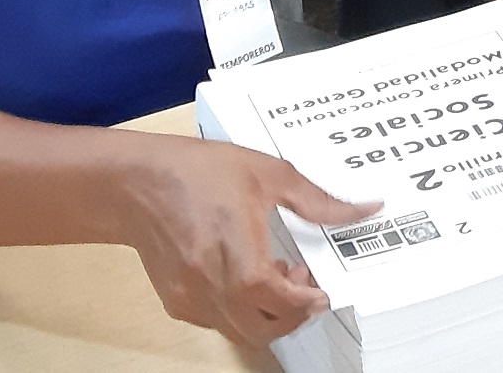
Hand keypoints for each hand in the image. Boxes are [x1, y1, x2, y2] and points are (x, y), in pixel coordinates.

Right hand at [120, 138, 376, 346]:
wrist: (138, 182)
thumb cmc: (198, 172)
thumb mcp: (269, 173)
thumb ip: (318, 200)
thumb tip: (364, 209)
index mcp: (233, 245)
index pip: (273, 297)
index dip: (303, 302)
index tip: (321, 293)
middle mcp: (208, 279)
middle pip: (260, 327)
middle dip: (292, 314)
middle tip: (304, 284)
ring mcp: (189, 295)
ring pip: (239, 330)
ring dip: (267, 315)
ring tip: (274, 275)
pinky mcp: (177, 301)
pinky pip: (218, 322)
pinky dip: (241, 311)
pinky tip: (246, 278)